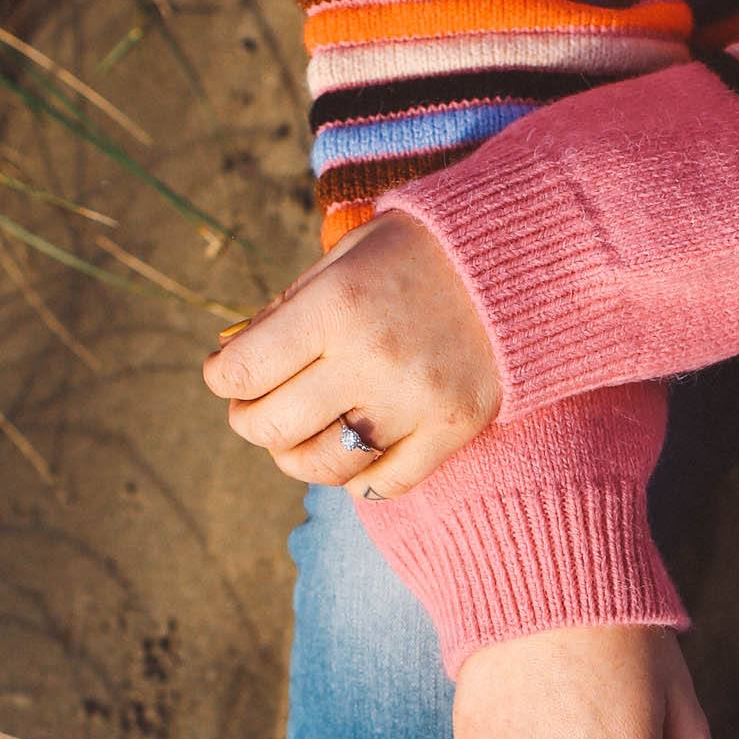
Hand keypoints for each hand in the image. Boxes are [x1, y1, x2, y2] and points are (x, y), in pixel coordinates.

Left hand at [202, 212, 500, 498]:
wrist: (516, 258)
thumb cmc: (415, 254)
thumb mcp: (341, 261)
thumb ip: (285, 313)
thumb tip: (231, 366)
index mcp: (334, 307)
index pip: (242, 372)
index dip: (222, 378)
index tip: (226, 375)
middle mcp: (371, 359)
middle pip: (274, 428)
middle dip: (250, 421)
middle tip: (254, 409)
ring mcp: (415, 400)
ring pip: (325, 466)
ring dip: (296, 458)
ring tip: (298, 439)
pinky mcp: (454, 428)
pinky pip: (385, 484)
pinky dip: (358, 478)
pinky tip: (354, 454)